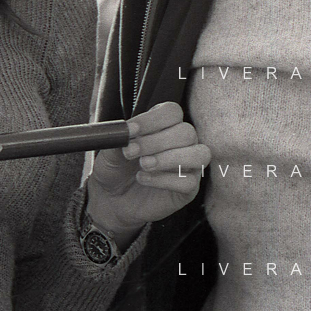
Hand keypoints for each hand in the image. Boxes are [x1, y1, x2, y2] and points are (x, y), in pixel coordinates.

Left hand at [84, 102, 210, 245]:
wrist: (112, 197)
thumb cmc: (115, 167)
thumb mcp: (111, 150)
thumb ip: (119, 138)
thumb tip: (126, 132)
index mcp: (164, 124)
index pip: (172, 112)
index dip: (152, 119)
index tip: (130, 130)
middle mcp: (182, 142)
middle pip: (186, 132)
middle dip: (156, 142)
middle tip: (131, 152)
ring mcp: (189, 165)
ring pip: (199, 155)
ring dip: (169, 159)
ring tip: (144, 165)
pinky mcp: (189, 188)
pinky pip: (189, 182)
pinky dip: (165, 180)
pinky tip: (144, 179)